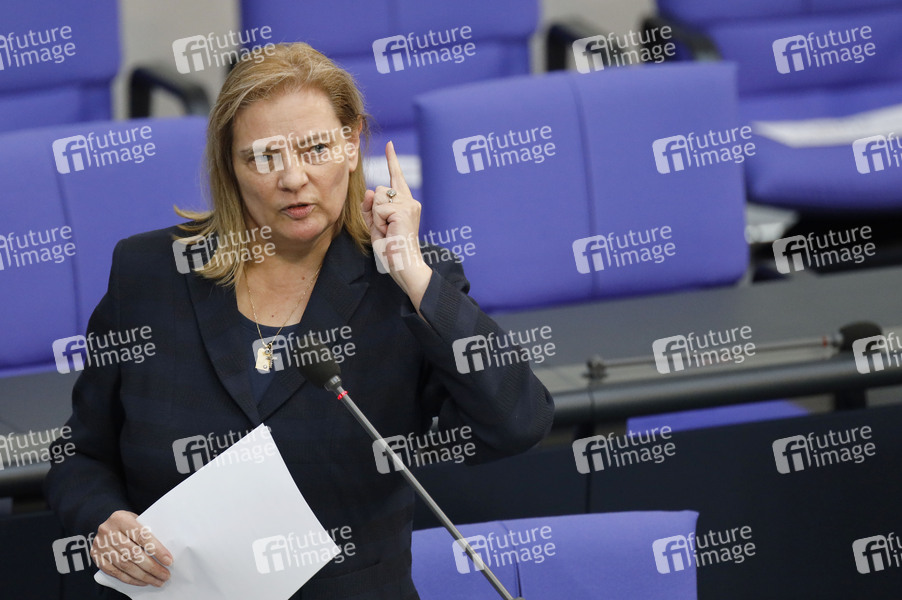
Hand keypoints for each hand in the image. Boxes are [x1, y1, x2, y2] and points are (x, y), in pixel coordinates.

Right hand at [91, 510, 171, 586]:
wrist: (106, 524)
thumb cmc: (127, 523)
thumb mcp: (137, 520)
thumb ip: (147, 532)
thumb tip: (164, 553)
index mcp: (120, 518)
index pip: (142, 536)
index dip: (157, 550)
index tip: (168, 561)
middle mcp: (107, 532)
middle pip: (133, 553)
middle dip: (152, 567)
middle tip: (165, 575)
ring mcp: (100, 545)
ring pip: (125, 565)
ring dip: (143, 576)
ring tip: (157, 581)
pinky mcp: (96, 557)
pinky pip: (115, 572)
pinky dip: (130, 579)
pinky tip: (142, 581)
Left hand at [362, 141, 431, 309]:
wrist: (404, 266)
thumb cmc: (392, 250)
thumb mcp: (376, 226)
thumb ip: (371, 208)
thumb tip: (371, 191)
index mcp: (406, 205)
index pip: (396, 179)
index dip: (392, 161)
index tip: (390, 145)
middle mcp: (411, 202)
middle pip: (379, 192)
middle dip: (374, 211)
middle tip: (385, 231)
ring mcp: (409, 205)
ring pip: (378, 199)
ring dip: (376, 218)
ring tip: (388, 232)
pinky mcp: (404, 211)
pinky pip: (379, 210)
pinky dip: (379, 223)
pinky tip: (390, 233)